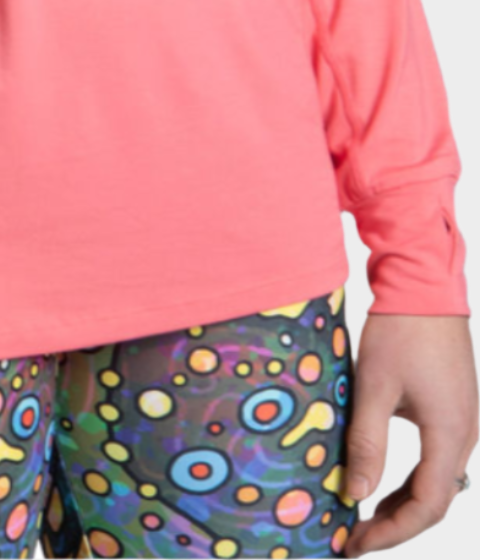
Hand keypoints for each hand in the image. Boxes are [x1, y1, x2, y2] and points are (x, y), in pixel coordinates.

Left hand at [342, 314, 477, 554]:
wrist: (423, 284)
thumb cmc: (399, 330)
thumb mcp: (374, 386)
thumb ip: (366, 443)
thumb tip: (356, 496)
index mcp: (449, 434)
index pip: (425, 507)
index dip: (391, 532)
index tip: (355, 545)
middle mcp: (464, 435)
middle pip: (434, 501)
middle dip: (394, 525)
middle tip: (354, 539)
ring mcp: (462, 422)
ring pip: (436, 482)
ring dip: (402, 504)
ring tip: (362, 518)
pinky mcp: (453, 409)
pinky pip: (436, 460)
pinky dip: (410, 479)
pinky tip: (381, 482)